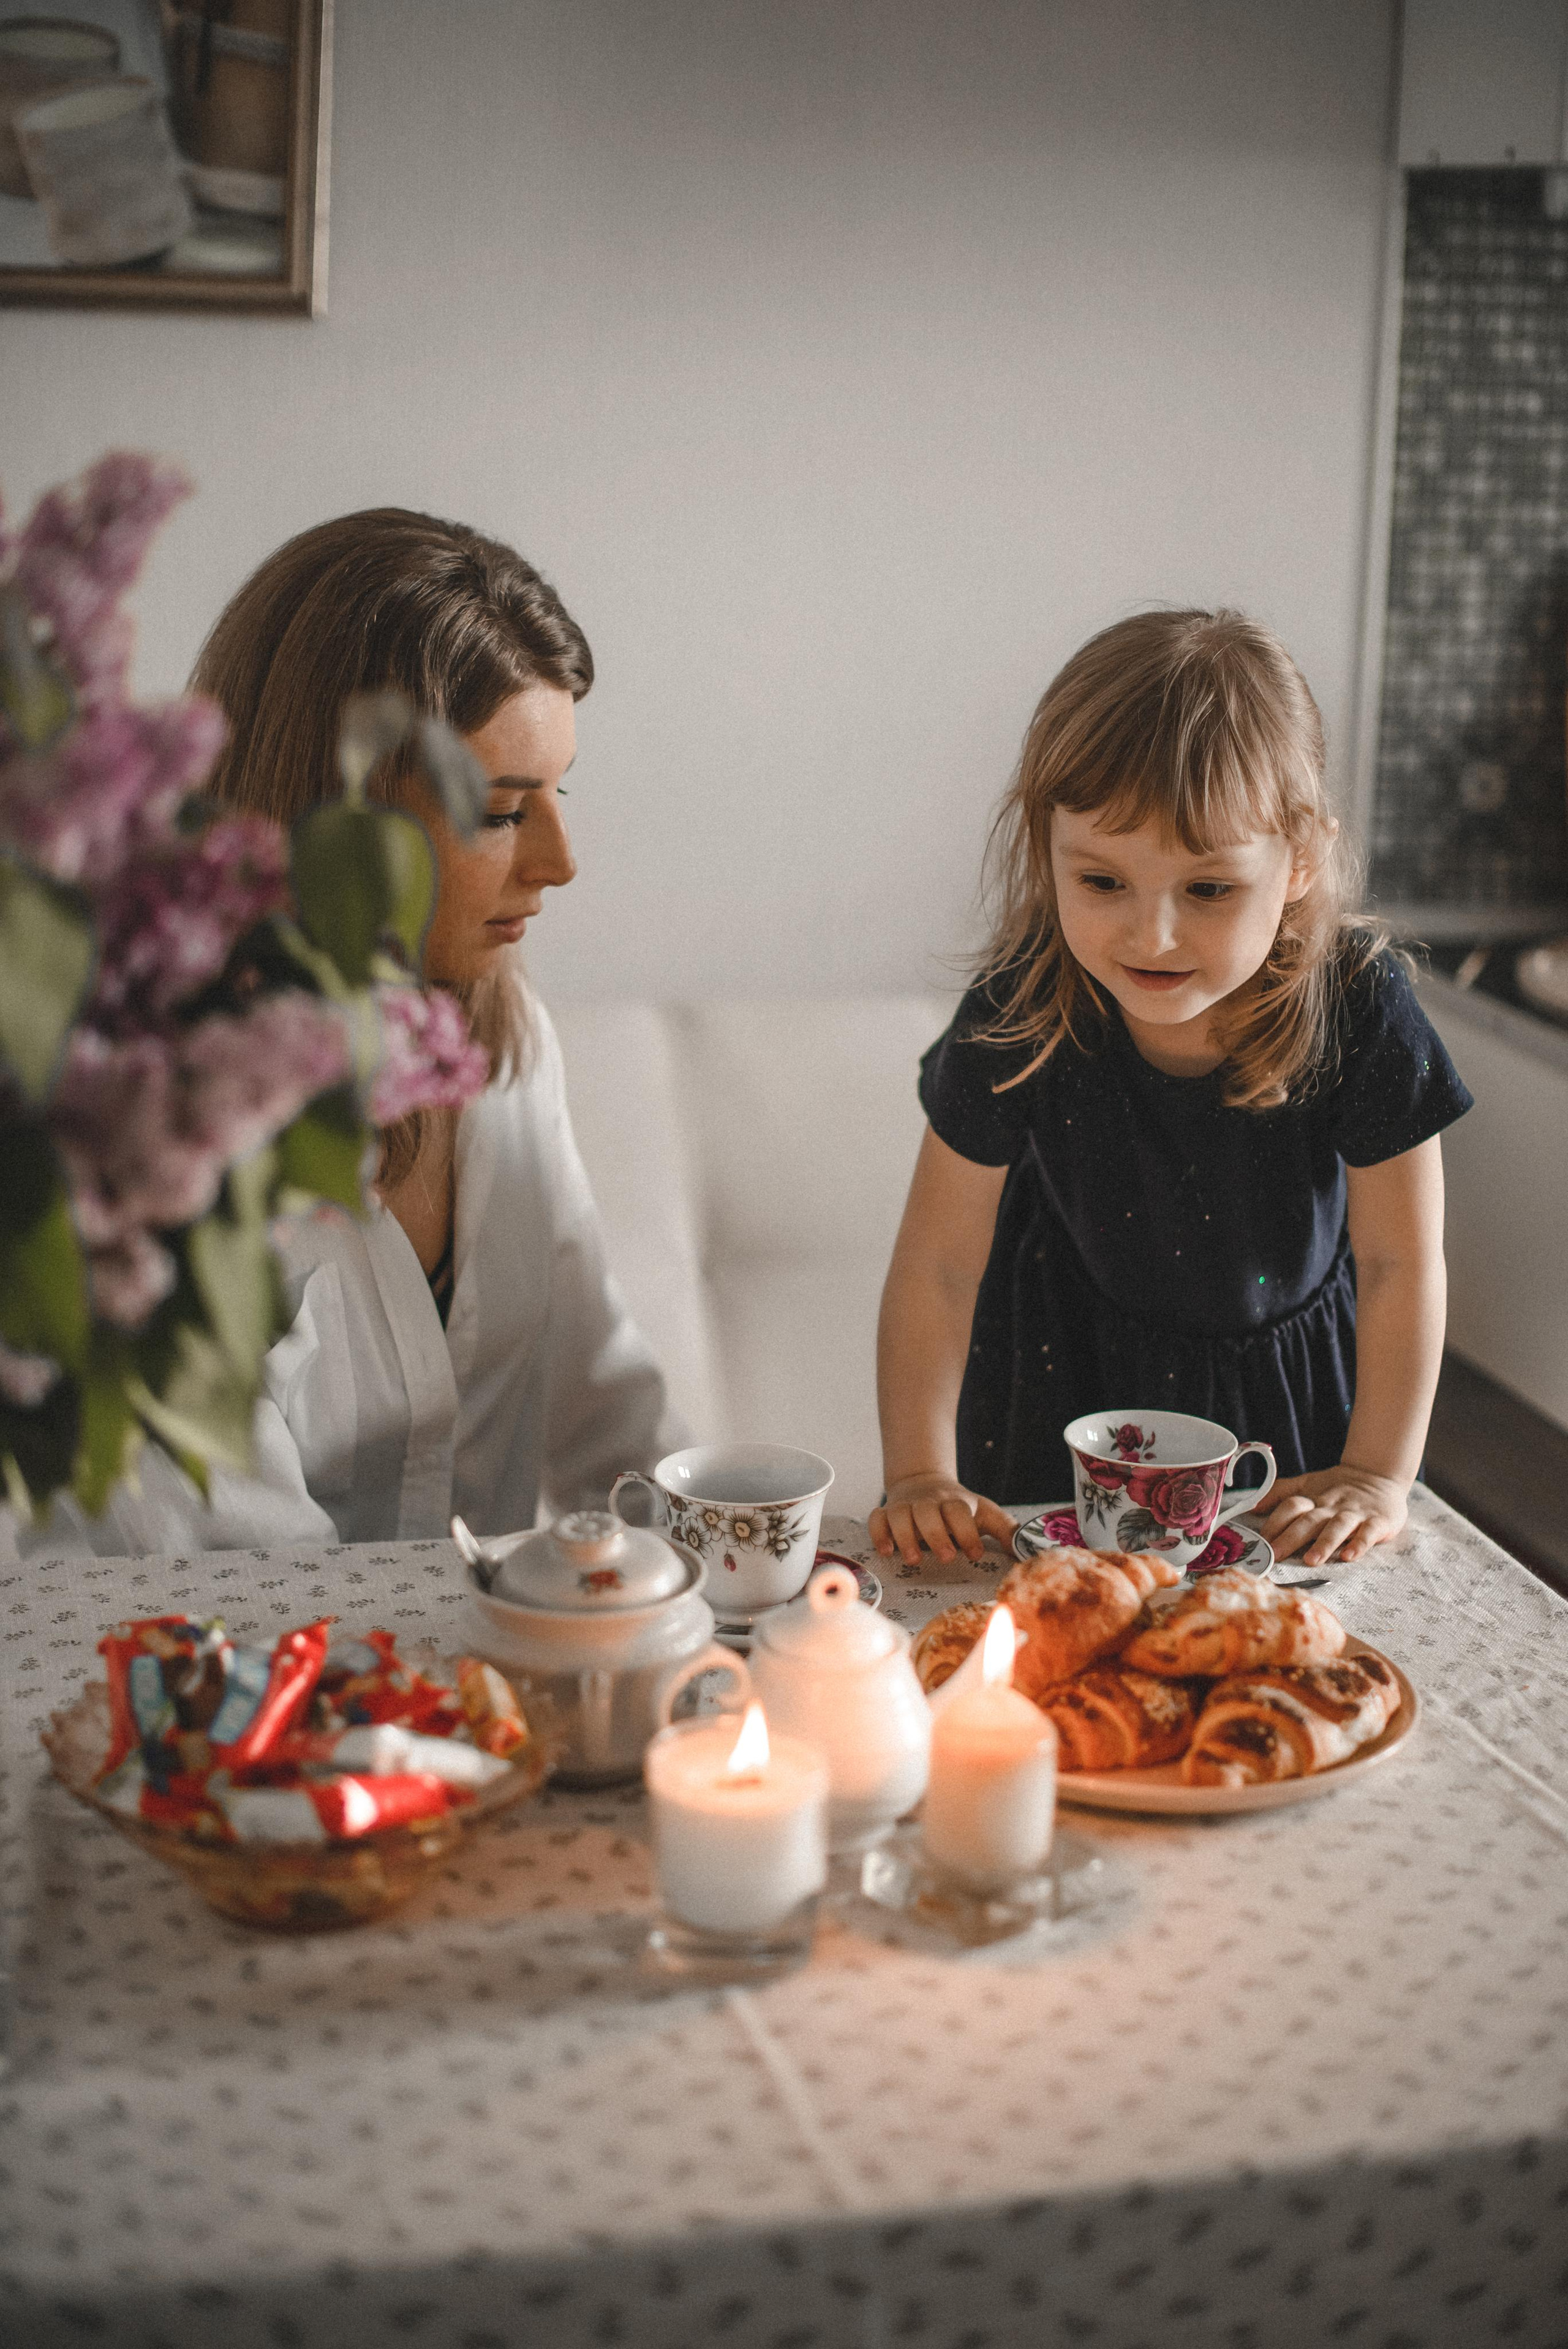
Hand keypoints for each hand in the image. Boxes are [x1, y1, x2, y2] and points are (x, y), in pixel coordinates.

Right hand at [870, 1473, 1017, 1565]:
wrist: (925, 1482)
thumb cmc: (959, 1507)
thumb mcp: (985, 1513)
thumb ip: (1005, 1530)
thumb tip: (1030, 1549)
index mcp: (955, 1501)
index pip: (960, 1511)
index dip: (967, 1532)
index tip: (975, 1554)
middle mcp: (928, 1502)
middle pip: (928, 1512)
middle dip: (936, 1535)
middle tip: (946, 1558)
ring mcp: (905, 1506)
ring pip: (899, 1514)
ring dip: (905, 1536)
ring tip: (914, 1560)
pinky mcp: (887, 1512)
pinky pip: (877, 1518)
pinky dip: (879, 1533)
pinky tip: (887, 1551)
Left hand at [1254, 1467, 1408, 1566]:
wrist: (1379, 1474)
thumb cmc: (1338, 1486)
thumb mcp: (1308, 1484)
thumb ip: (1281, 1493)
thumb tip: (1253, 1507)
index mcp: (1313, 1498)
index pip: (1291, 1506)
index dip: (1275, 1522)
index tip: (1260, 1541)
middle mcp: (1331, 1506)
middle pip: (1309, 1520)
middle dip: (1291, 1537)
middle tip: (1275, 1555)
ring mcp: (1355, 1514)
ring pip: (1337, 1527)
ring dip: (1324, 1543)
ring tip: (1311, 1560)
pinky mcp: (1378, 1521)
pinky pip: (1368, 1533)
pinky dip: (1359, 1544)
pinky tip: (1349, 1557)